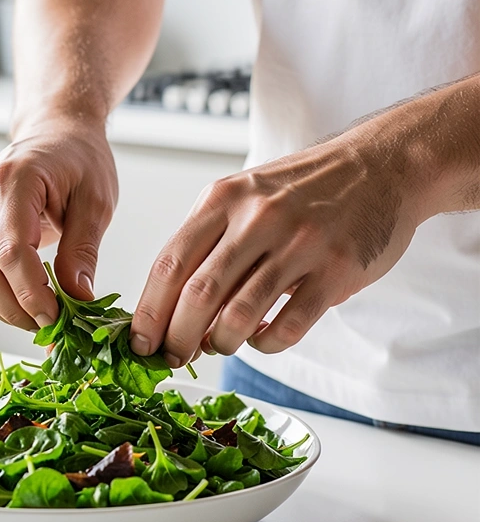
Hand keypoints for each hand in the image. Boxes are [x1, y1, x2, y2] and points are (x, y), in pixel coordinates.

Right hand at [0, 117, 117, 329]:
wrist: (57, 133)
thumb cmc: (80, 159)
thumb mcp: (96, 201)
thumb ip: (83, 249)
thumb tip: (78, 298)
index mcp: (13, 180)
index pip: (12, 251)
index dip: (32, 293)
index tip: (58, 319)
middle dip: (17, 309)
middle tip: (51, 328)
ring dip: (4, 309)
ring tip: (40, 321)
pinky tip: (25, 306)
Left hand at [130, 131, 423, 365]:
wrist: (381, 165)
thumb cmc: (303, 189)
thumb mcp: (244, 195)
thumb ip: (208, 242)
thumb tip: (169, 310)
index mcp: (223, 198)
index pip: (169, 264)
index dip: (148, 312)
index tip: (139, 342)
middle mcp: (256, 218)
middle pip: (197, 295)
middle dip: (177, 338)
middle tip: (175, 356)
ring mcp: (298, 244)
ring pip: (239, 316)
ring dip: (222, 343)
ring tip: (222, 345)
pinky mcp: (335, 270)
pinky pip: (288, 327)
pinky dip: (266, 344)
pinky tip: (264, 337)